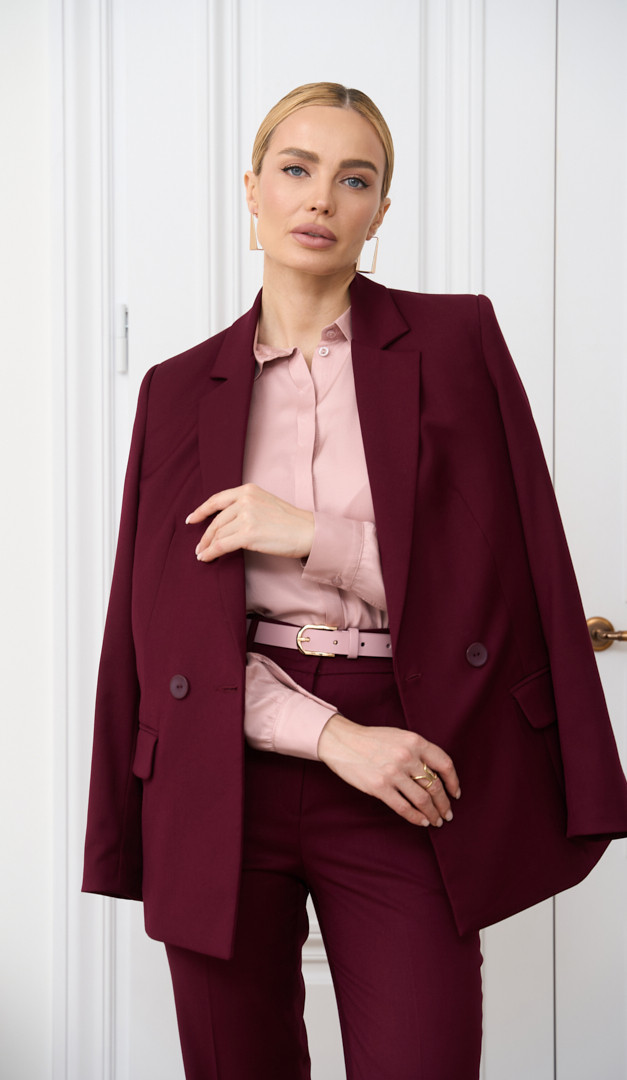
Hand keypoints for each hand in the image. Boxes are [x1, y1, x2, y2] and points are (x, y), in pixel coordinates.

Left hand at [186, 483, 314, 561]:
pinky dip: (211, 552)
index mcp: (248, 490)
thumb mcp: (265, 503)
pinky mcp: (248, 534)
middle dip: (205, 535)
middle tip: (199, 546)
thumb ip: (245, 505)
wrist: (308, 531)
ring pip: (218, 534)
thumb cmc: (290, 522)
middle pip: (216, 520)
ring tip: (203, 554)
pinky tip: (206, 558)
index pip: (217, 499)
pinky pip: (222, 545)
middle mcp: (245, 500)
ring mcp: (246, 516)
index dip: (201, 511)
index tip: (192, 519)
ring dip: (207, 546)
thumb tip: (225, 522)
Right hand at [317, 714, 460, 826]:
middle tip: (447, 814)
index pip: (445, 764)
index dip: (453, 782)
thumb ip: (418, 751)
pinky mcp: (379, 787)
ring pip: (422, 799)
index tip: (455, 794)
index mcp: (415, 741)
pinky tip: (422, 822)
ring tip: (437, 821)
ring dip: (433, 814)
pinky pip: (404, 808)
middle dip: (444, 804)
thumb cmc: (372, 740)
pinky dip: (417, 818)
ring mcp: (393, 773)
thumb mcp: (400, 737)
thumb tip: (436, 775)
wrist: (342, 741)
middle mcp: (406, 756)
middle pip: (435, 785)